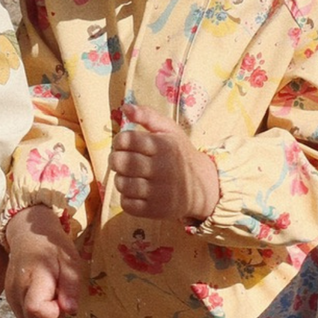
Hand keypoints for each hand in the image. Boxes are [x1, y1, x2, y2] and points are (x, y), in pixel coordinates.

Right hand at [3, 205, 85, 317]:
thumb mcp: (69, 262)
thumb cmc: (52, 246)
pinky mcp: (10, 299)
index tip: (63, 298)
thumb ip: (70, 287)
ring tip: (52, 296)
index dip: (54, 312)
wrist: (28, 235)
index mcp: (33, 279)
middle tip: (60, 298)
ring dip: (44, 317)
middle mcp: (16, 291)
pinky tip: (43, 297)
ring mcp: (11, 296)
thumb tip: (71, 310)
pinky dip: (36, 314)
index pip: (37, 310)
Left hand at [110, 104, 219, 222]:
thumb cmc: (179, 154)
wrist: (201, 187)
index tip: (124, 145)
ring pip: (121, 184)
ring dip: (120, 179)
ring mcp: (158, 192)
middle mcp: (161, 168)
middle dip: (116, 160)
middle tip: (122, 161)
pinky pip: (127, 204)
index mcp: (163, 146)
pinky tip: (135, 191)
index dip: (119, 142)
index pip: (126, 140)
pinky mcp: (155, 210)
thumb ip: (148, 116)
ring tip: (129, 176)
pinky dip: (126, 197)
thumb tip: (124, 107)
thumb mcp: (169, 130)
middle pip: (120, 162)